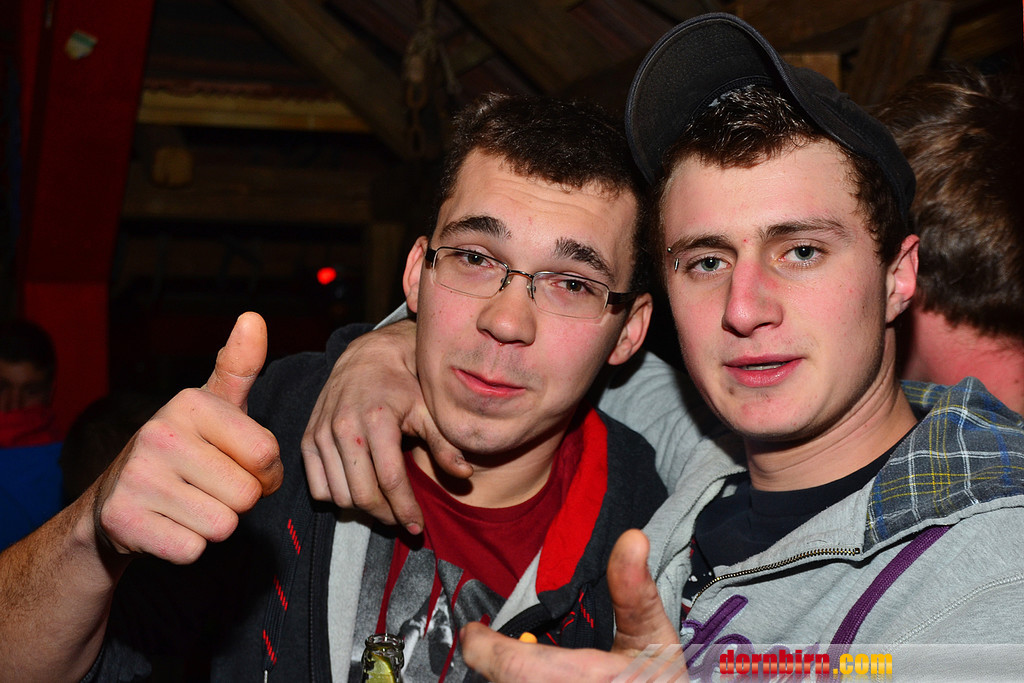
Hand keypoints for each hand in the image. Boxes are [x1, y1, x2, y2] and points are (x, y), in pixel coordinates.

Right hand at [92, 312, 282, 563]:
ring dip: (214, 524)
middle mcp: (159, 434)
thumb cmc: (186, 449)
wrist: (115, 499)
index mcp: (189, 403)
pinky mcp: (123, 522)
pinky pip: (193, 550)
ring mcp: (137, 478)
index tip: (241, 465)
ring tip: (188, 504)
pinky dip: (187, 546)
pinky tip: (167, 524)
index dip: (265, 471)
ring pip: (223, 525)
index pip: (267, 453)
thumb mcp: (214, 405)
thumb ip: (240, 366)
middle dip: (239, 500)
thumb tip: (254, 317)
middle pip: (247, 494)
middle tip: (209, 488)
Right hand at [300, 319, 470, 532]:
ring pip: (339, 496)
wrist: (367, 357)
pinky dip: (338, 497)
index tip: (418, 527)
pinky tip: (359, 490)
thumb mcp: (429, 410)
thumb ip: (445, 444)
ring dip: (364, 510)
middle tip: (403, 520)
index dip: (406, 509)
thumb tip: (465, 475)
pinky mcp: (307, 439)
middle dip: (387, 515)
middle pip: (362, 494)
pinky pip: (318, 487)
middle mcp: (344, 427)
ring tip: (385, 506)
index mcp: (377, 420)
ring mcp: (321, 434)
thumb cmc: (405, 385)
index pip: (391, 480)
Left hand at [462, 530, 686, 681]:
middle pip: (504, 681)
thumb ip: (634, 590)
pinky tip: (539, 678)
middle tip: (490, 642)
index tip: (475, 631)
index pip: (510, 666)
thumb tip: (632, 539)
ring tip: (512, 660)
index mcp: (580, 680)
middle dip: (496, 661)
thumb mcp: (654, 638)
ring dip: (509, 676)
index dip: (482, 646)